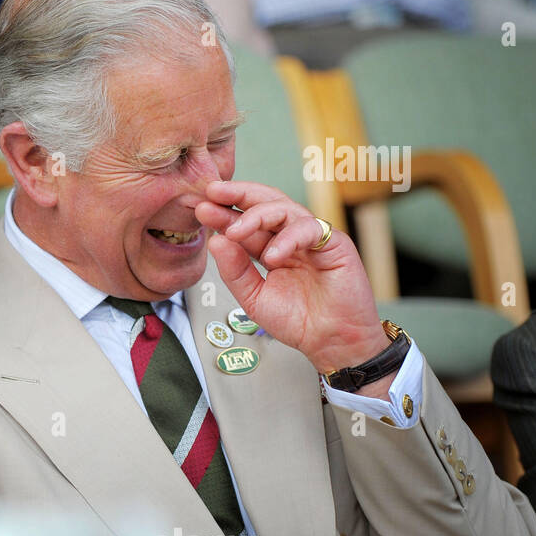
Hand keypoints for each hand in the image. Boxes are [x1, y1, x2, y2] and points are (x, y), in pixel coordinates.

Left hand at [196, 180, 390, 376]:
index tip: (201, 208)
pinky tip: (271, 256)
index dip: (224, 214)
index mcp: (272, 248)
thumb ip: (235, 271)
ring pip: (285, 209)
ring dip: (256, 216)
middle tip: (213, 192)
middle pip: (265, 203)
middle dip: (238, 194)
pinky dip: (287, 239)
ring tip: (234, 231)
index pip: (246, 224)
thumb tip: (215, 241)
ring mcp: (312, 238)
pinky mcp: (335, 243)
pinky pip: (309, 229)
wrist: (332, 342)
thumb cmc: (299, 321)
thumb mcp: (254, 297)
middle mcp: (291, 238)